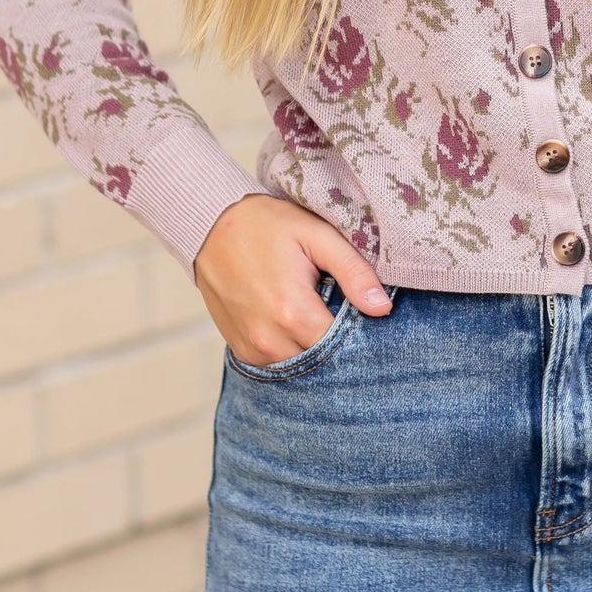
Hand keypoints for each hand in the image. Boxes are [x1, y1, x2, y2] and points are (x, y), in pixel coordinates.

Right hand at [192, 193, 393, 366]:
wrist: (210, 226)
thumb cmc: (266, 225)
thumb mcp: (316, 235)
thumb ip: (353, 272)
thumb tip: (382, 308)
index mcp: (292, 312)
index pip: (343, 346)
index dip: (361, 333)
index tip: (367, 315)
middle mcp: (269, 339)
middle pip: (323, 360)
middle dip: (339, 343)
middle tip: (346, 312)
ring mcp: (252, 348)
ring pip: (300, 366)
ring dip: (314, 347)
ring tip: (319, 312)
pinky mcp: (241, 349)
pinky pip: (277, 363)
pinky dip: (292, 348)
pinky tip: (296, 321)